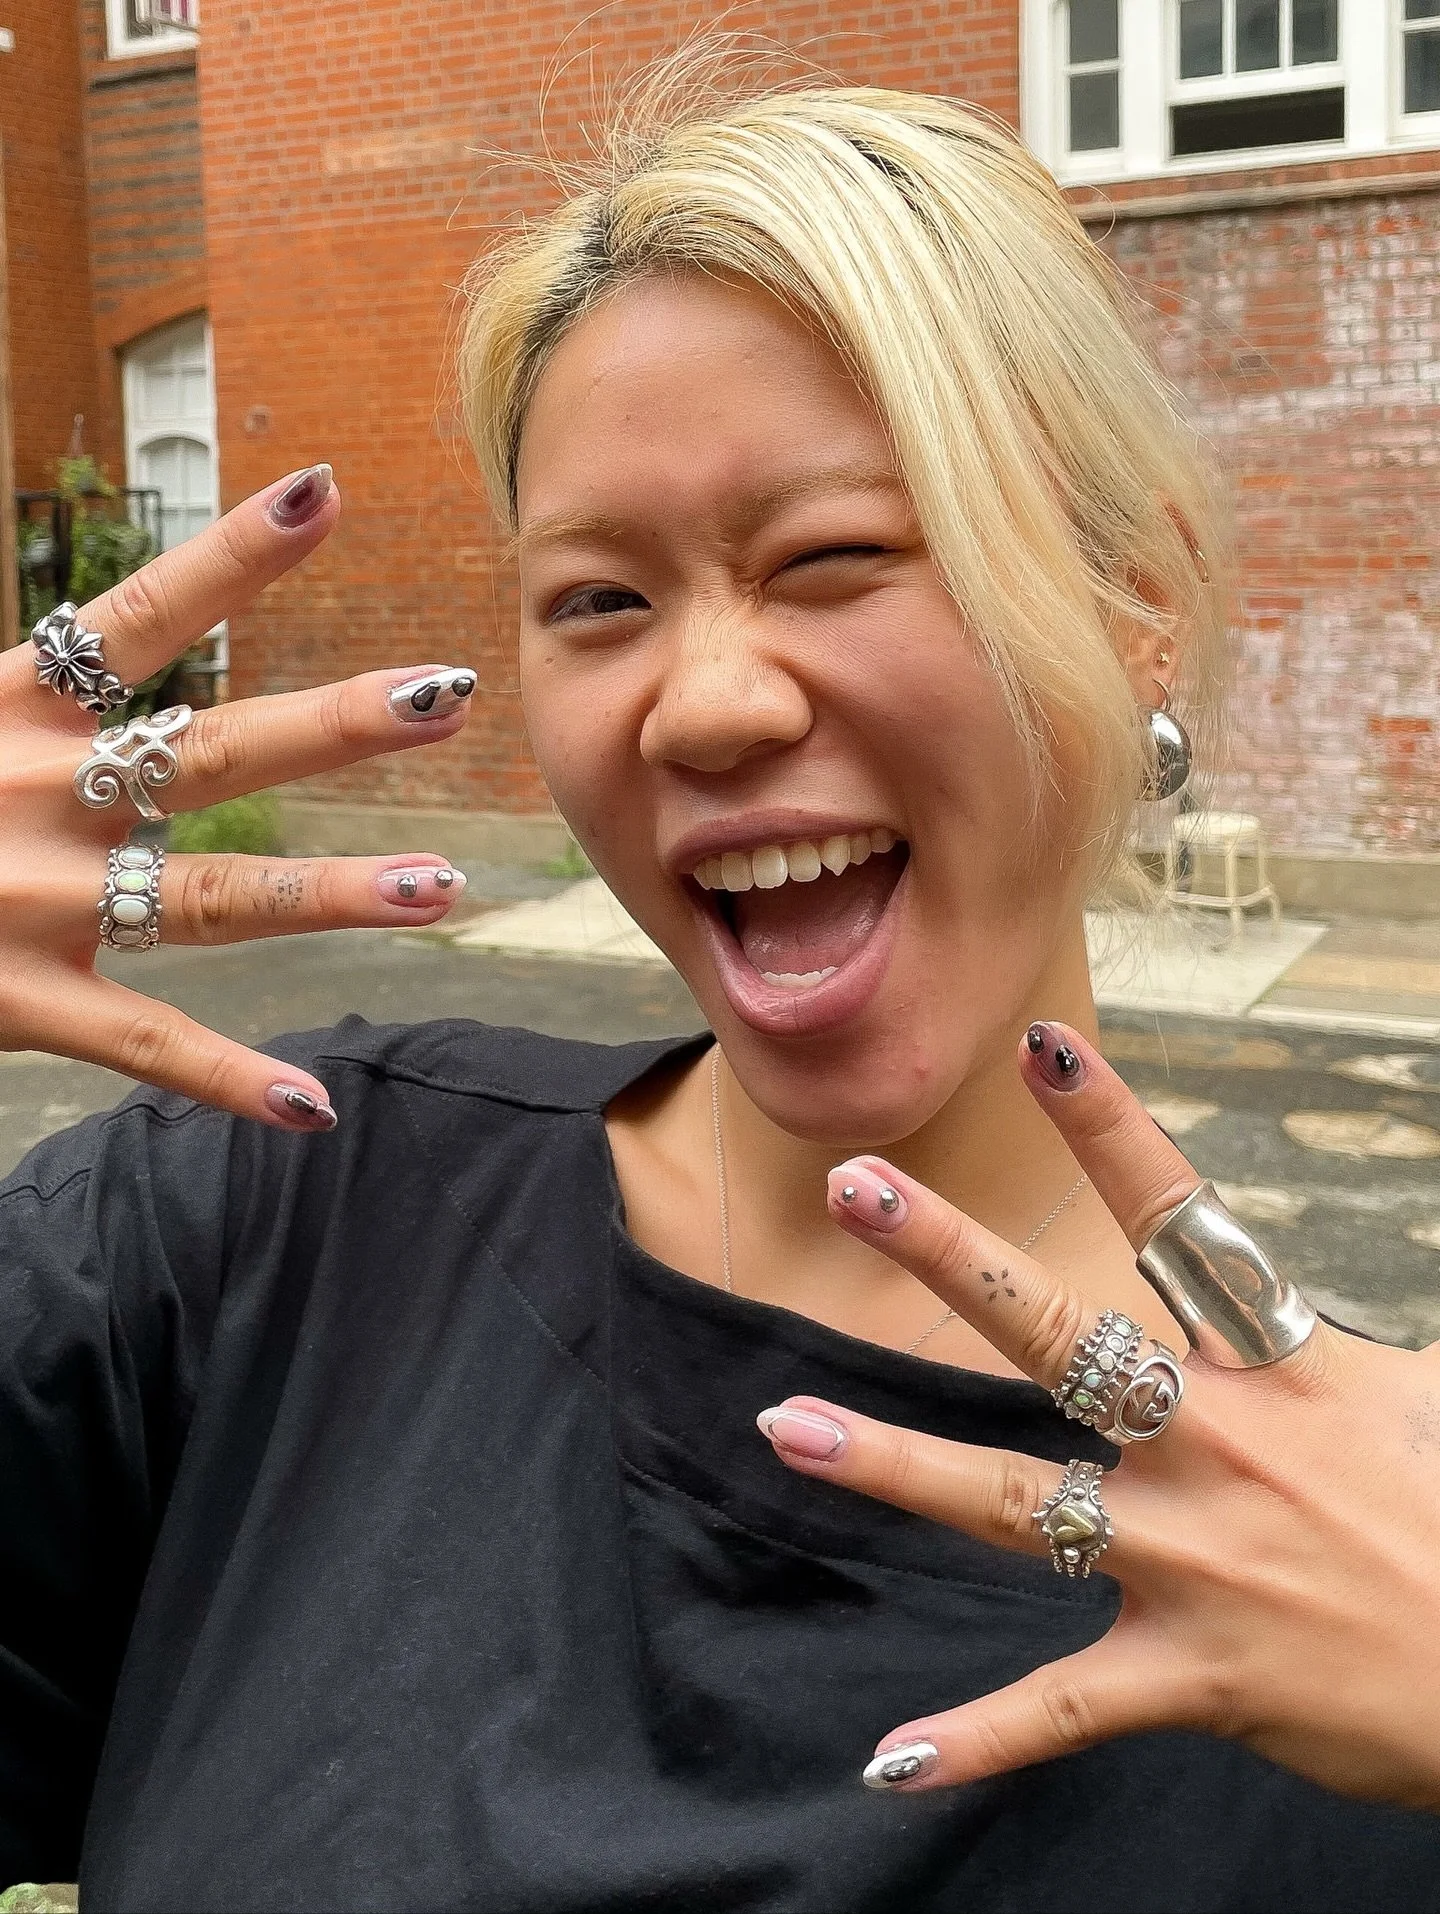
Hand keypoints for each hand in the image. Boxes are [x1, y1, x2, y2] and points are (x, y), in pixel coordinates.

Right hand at [0, 467, 477, 1130]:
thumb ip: (30, 689)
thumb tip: (95, 643)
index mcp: (6, 703)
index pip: (139, 612)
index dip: (235, 555)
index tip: (324, 492)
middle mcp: (32, 790)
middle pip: (213, 750)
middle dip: (335, 725)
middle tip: (450, 694)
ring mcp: (29, 900)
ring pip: (210, 898)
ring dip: (331, 894)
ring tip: (441, 886)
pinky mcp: (13, 1002)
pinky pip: (140, 1042)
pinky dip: (226, 1079)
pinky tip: (309, 1111)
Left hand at [756, 1021, 1439, 1811]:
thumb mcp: (1433, 1399)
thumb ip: (1347, 1344)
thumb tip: (1314, 1308)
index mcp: (1281, 1369)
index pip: (1185, 1223)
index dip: (1112, 1130)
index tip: (1041, 1047)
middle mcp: (1219, 1447)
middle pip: (1063, 1335)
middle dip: (953, 1257)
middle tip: (854, 1185)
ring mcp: (1195, 1559)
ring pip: (1016, 1504)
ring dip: (895, 1466)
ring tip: (788, 1427)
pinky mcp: (1189, 1674)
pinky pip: (1062, 1711)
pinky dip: (975, 1740)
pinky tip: (886, 1761)